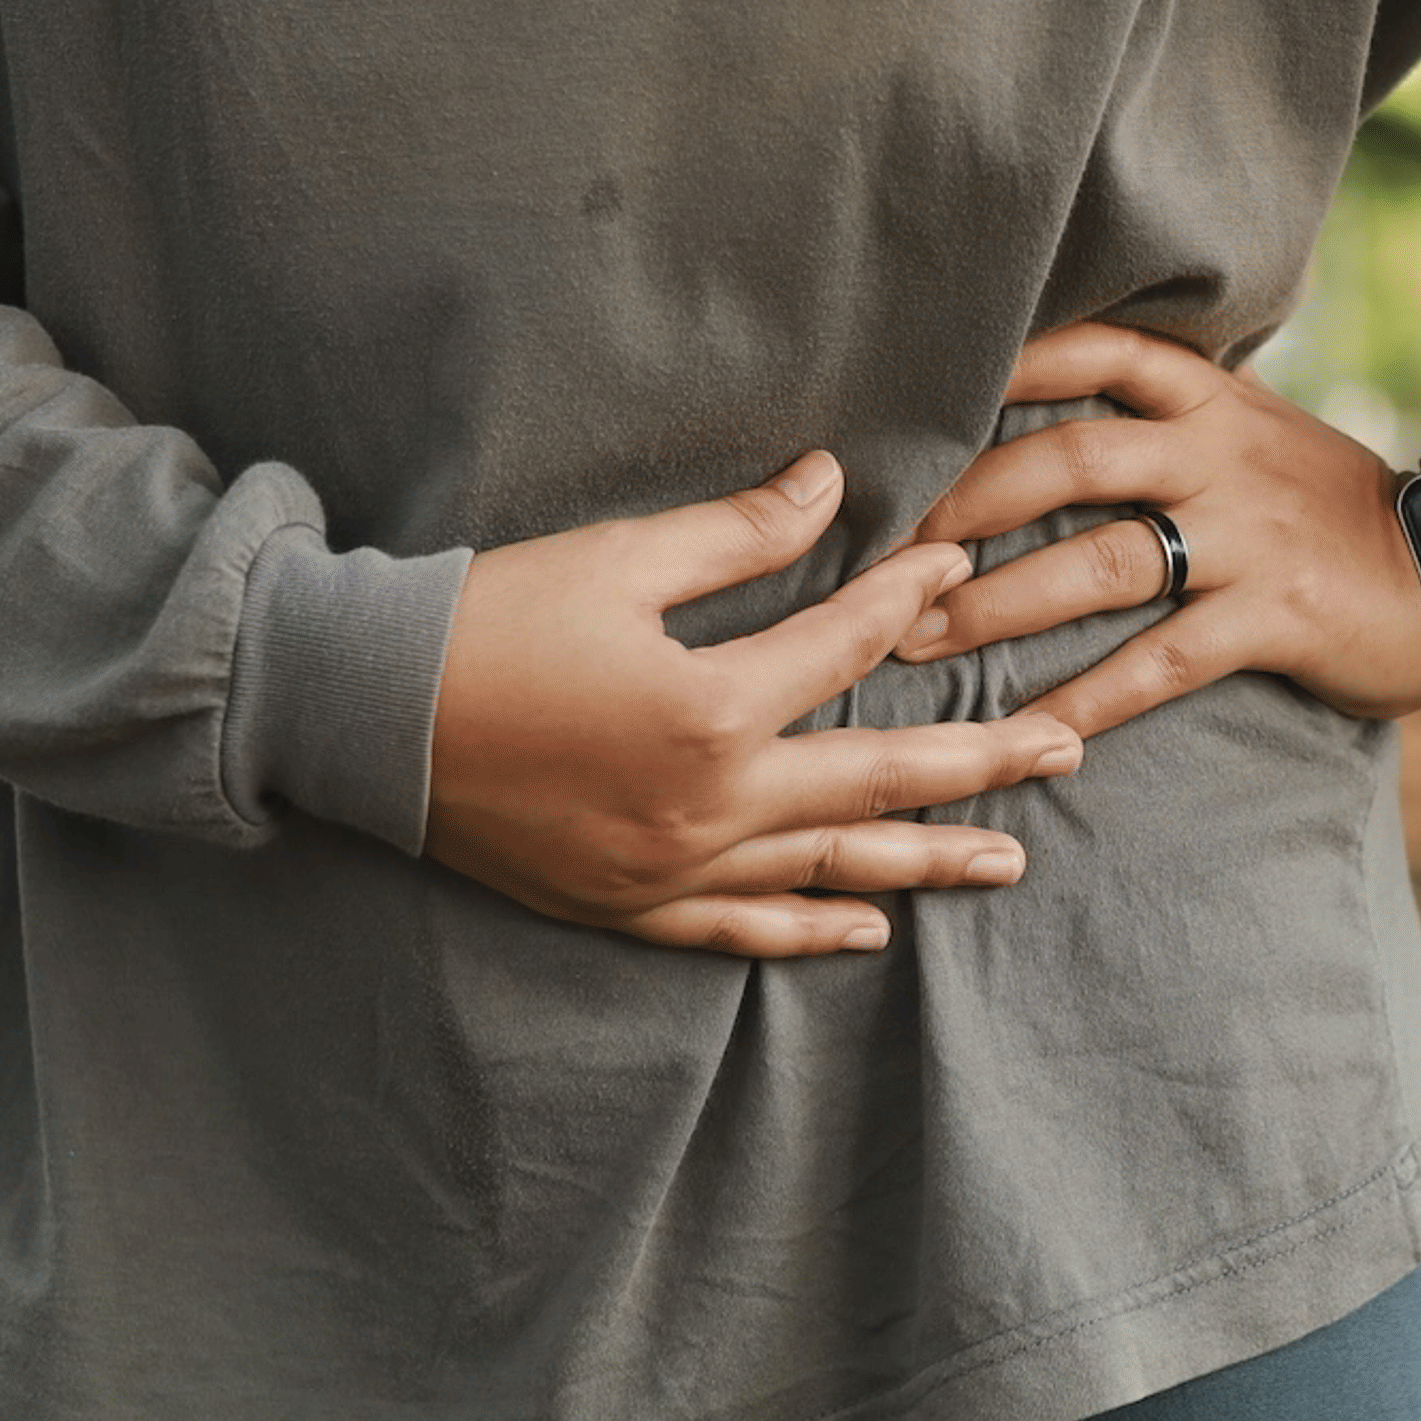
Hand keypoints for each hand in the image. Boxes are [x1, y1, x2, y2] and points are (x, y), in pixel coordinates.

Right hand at [425, 451, 1083, 956]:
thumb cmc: (480, 621)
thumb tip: (830, 486)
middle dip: (981, 762)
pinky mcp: (626, 907)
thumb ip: (736, 532)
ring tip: (1010, 856)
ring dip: (925, 860)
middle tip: (1066, 749)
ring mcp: (670, 871)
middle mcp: (708, 808)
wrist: (354, 714)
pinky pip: (740, 933)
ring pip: (828, 871)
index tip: (960, 560)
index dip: (908, 597)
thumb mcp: (615, 557)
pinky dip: (810, 933)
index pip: (846, 650)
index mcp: (711, 710)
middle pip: (877, 779)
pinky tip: (870, 929)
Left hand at [899, 323, 1420, 736]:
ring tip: (920, 639)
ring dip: (1000, 604)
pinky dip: (1089, 701)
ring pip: (1100, 562)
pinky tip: (1030, 735)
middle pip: (1069, 460)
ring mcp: (1247, 537)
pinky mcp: (1272, 618)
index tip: (915, 397)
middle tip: (884, 548)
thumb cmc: (1335, 508)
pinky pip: (1161, 662)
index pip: (1095, 352)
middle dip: (965, 505)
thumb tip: (1051, 419)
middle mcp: (1220, 456)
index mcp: (1212, 401)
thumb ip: (1170, 422)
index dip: (1002, 369)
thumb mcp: (1259, 435)